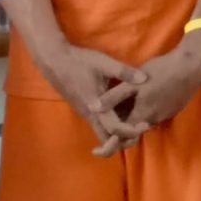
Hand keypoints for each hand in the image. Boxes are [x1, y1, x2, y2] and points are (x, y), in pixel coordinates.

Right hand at [31, 38, 146, 147]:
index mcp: (95, 107)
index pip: (114, 129)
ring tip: (138, 123)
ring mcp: (86, 113)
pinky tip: (127, 114)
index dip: (130, 131)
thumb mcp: (104, 64)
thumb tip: (145, 79)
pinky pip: (100, 124)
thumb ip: (124, 72)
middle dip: (125, 139)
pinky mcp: (85, 109)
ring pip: (103, 132)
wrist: (54, 61)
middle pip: (107, 138)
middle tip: (143, 128)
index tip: (146, 126)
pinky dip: (113, 126)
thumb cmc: (79, 62)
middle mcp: (90, 115)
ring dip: (119, 133)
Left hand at [98, 37, 200, 155]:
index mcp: (142, 115)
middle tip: (107, 134)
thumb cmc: (161, 72)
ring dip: (133, 124)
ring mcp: (166, 115)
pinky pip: (155, 118)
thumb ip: (113, 96)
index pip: (121, 138)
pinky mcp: (174, 108)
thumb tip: (93, 108)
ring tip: (123, 116)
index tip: (95, 150)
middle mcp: (154, 120)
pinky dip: (145, 116)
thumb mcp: (133, 82)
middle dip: (119, 137)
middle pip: (133, 134)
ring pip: (145, 125)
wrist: (191, 65)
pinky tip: (143, 103)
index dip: (107, 146)